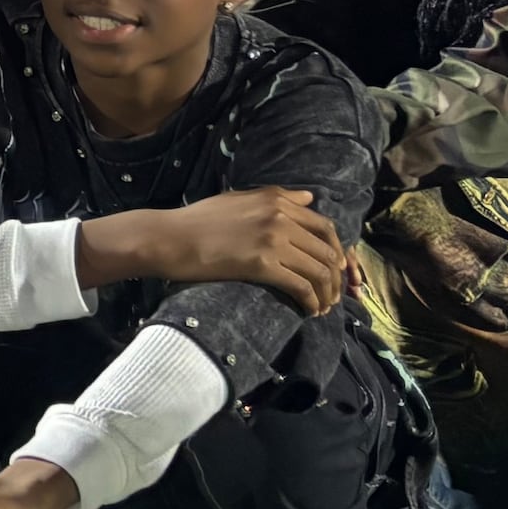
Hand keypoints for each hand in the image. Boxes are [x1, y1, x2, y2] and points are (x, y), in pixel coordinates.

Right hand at [78, 187, 346, 311]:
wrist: (170, 238)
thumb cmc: (197, 220)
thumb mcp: (238, 199)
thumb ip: (276, 197)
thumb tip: (309, 197)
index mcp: (276, 199)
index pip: (324, 226)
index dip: (337, 251)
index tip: (336, 268)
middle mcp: (280, 216)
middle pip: (327, 251)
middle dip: (336, 277)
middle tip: (333, 295)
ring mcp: (273, 239)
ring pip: (319, 271)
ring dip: (327, 293)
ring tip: (322, 307)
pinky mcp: (263, 264)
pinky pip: (301, 286)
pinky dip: (311, 302)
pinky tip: (309, 311)